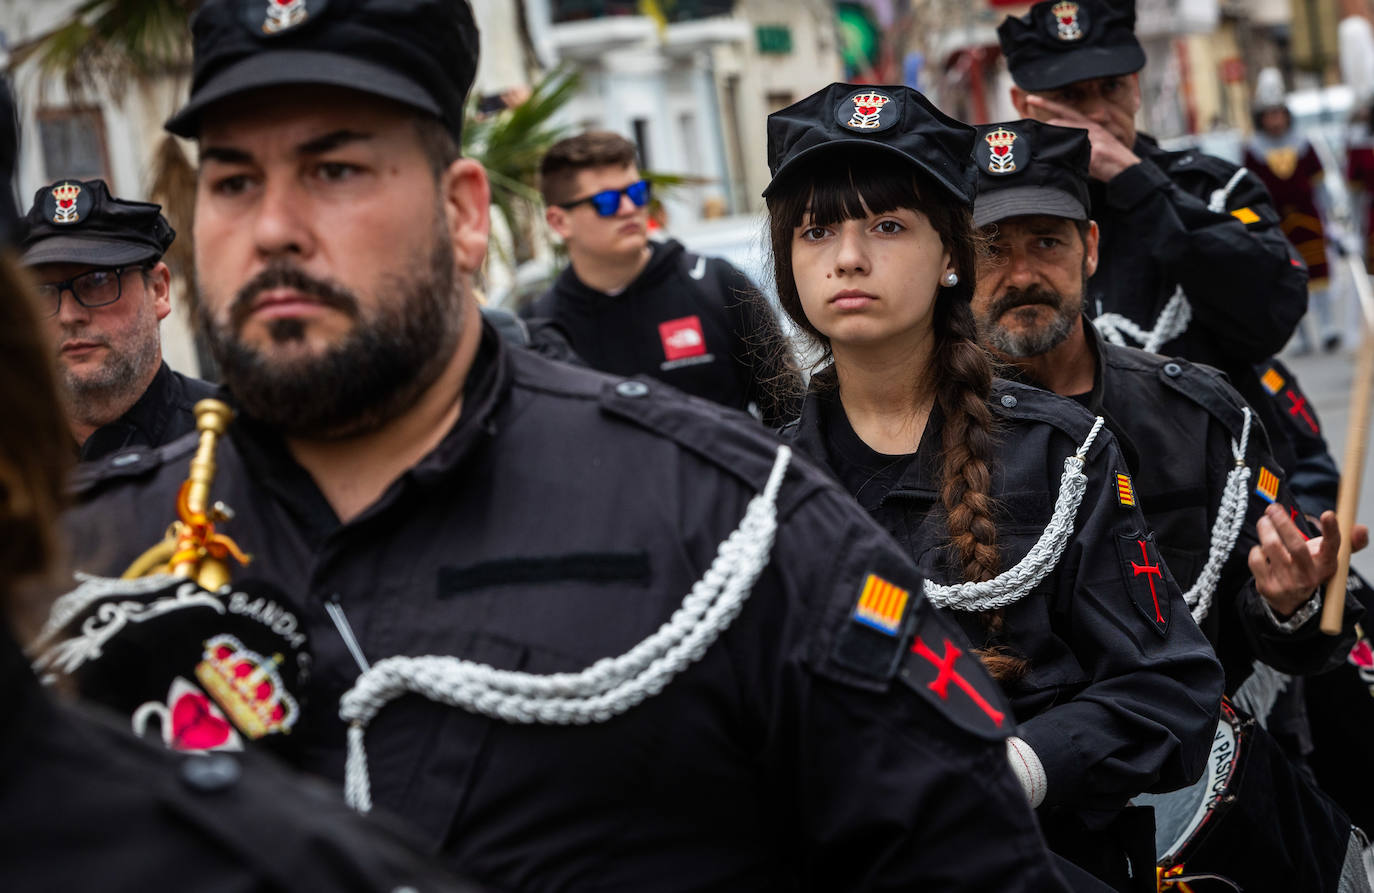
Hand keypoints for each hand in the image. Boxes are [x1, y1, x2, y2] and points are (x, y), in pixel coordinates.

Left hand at [1023, 94, 1140, 180]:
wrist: (1128, 169)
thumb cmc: (1108, 159)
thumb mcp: (1092, 144)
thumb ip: (1075, 140)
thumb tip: (1053, 143)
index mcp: (1088, 124)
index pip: (1064, 110)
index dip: (1047, 104)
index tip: (1030, 98)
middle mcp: (1089, 128)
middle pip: (1056, 124)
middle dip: (1044, 133)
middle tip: (1036, 142)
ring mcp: (1092, 139)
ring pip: (1062, 138)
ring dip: (1053, 149)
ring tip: (1054, 158)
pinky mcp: (1095, 152)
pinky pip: (1072, 156)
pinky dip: (1066, 162)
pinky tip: (1069, 167)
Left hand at [1249, 506, 1346, 617]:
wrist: (1292, 602)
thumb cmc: (1309, 568)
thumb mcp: (1328, 557)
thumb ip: (1346, 541)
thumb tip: (1362, 528)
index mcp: (1326, 564)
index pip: (1332, 547)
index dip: (1331, 530)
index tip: (1328, 514)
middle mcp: (1308, 575)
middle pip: (1296, 546)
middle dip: (1283, 523)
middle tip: (1273, 508)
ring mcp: (1287, 582)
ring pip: (1273, 548)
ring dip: (1266, 530)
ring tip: (1264, 521)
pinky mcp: (1267, 587)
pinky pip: (1256, 559)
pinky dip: (1257, 549)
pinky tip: (1261, 548)